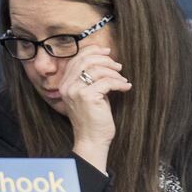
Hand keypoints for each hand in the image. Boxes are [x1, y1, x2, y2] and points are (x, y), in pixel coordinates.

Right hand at [58, 45, 131, 172]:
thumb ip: (90, 78)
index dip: (93, 51)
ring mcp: (76, 91)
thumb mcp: (88, 94)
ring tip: (122, 79)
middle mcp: (67, 86)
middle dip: (105, 60)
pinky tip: (126, 87)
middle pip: (86, 60)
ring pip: (97, 69)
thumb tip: (105, 58)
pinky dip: (119, 83)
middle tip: (118, 66)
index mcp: (65, 84)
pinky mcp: (87, 97)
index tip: (107, 51)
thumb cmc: (93, 118)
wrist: (91, 139)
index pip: (77, 59)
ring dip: (114, 72)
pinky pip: (107, 82)